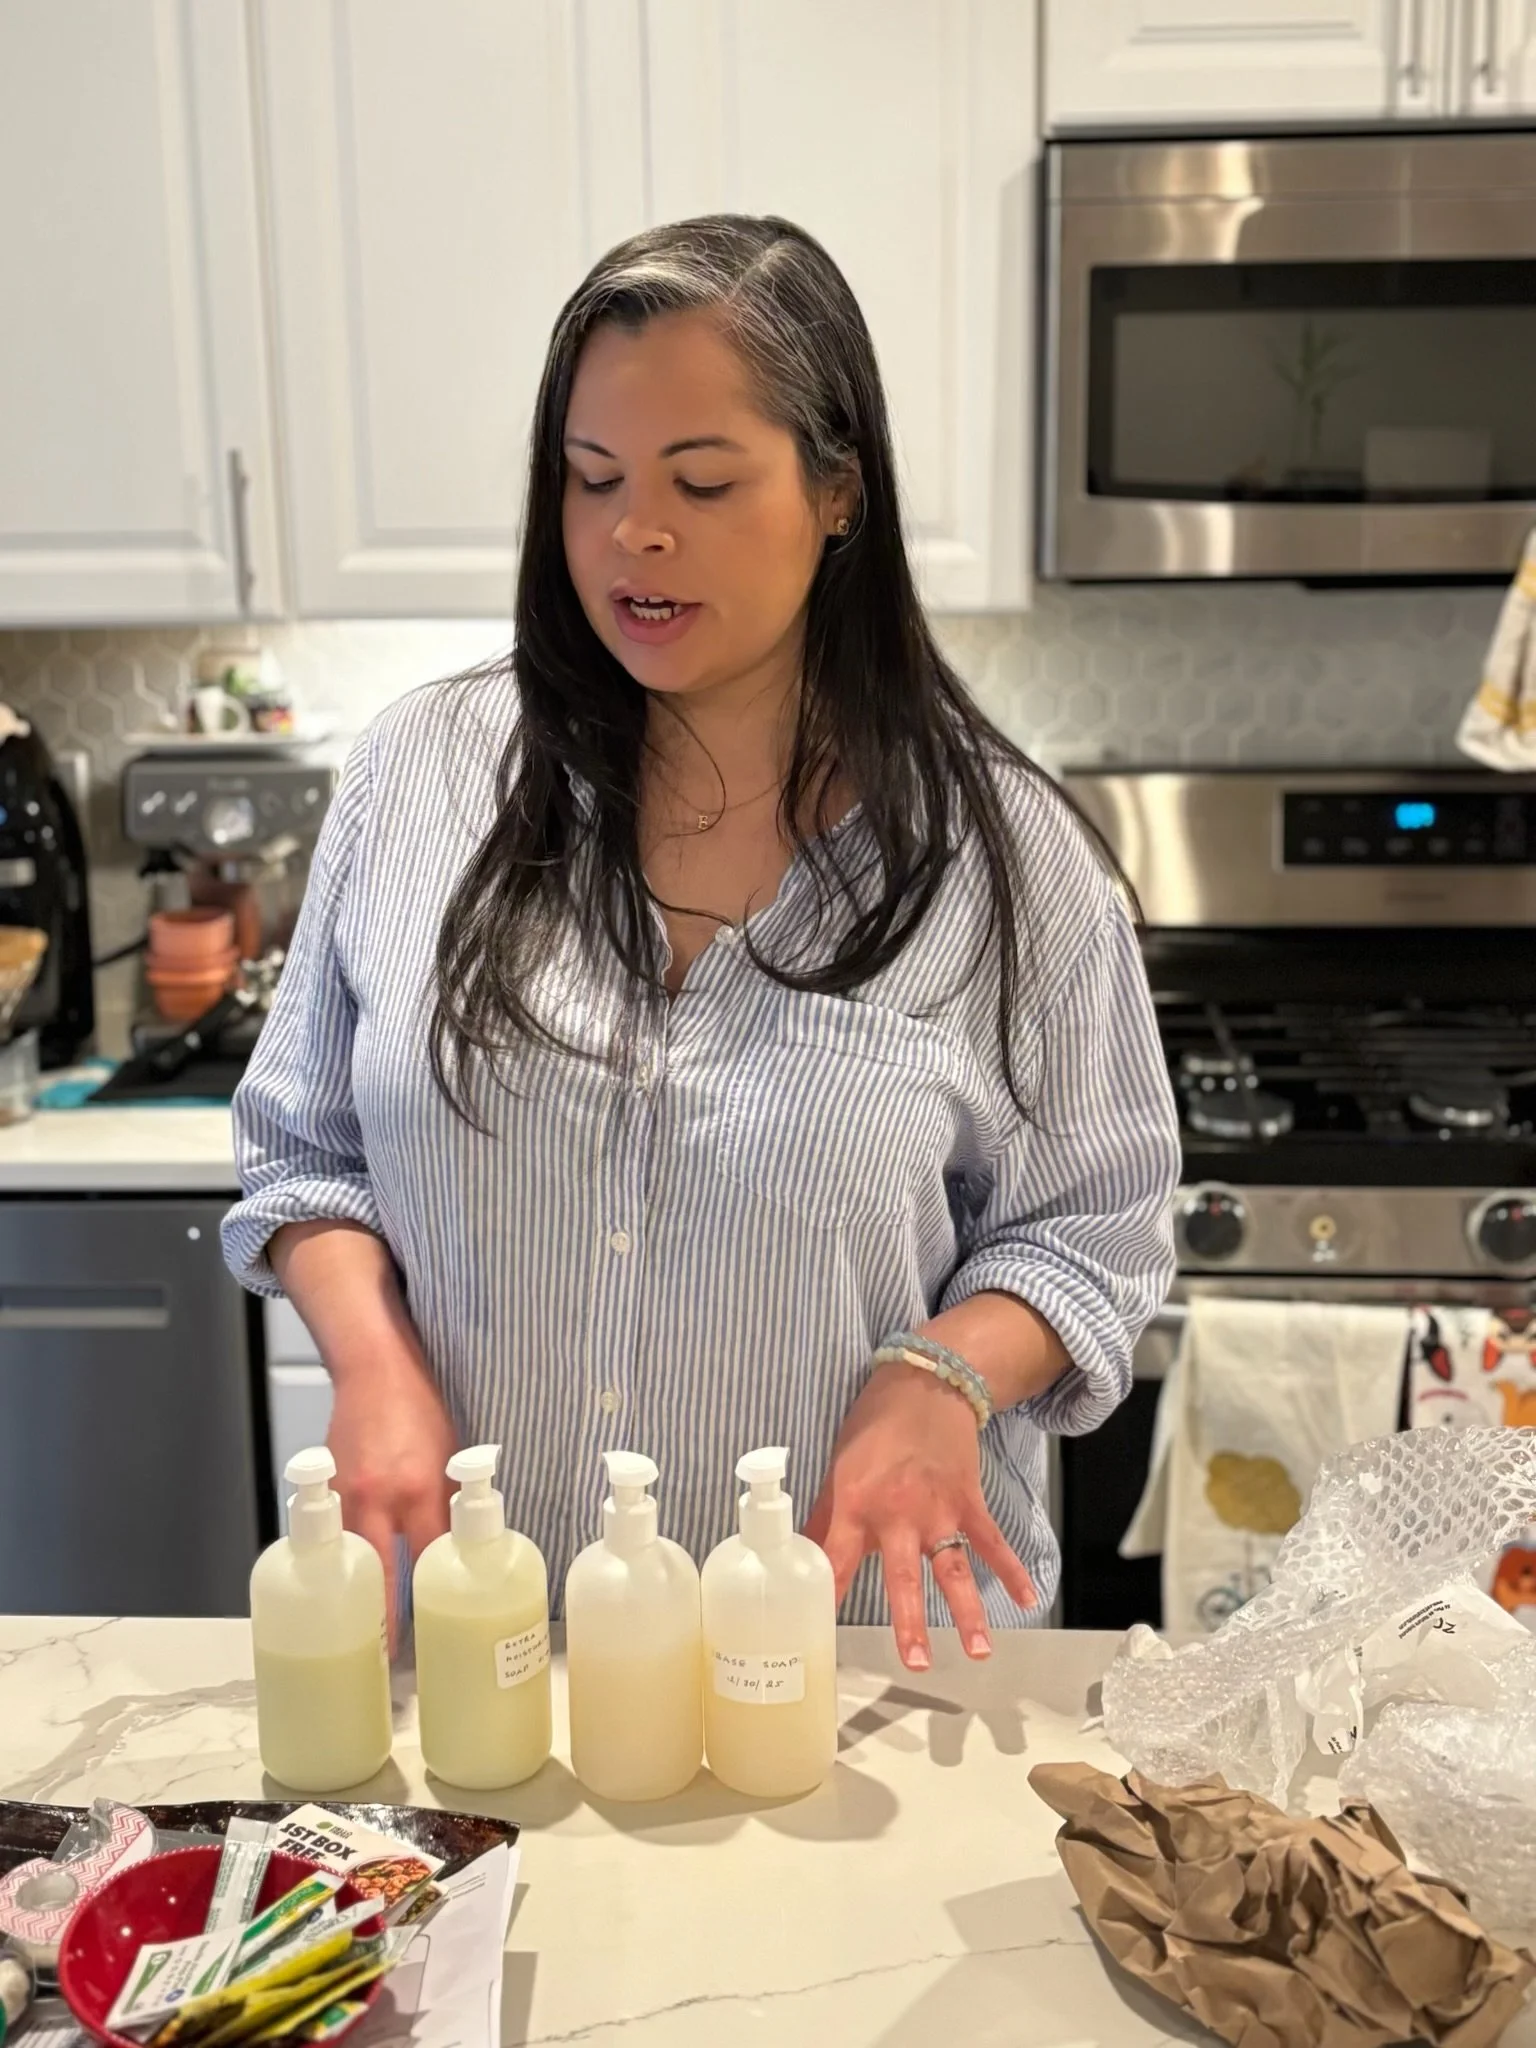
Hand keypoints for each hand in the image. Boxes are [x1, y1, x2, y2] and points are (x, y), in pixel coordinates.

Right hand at [326, 1349, 456, 1650]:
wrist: (375, 1368)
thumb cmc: (420, 1408)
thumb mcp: (449, 1456)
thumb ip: (448, 1505)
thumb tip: (459, 1550)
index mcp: (420, 1488)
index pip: (430, 1560)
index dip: (432, 1603)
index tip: (433, 1637)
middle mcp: (379, 1496)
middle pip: (381, 1575)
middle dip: (383, 1622)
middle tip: (388, 1662)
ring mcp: (346, 1495)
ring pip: (349, 1561)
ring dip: (355, 1596)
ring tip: (359, 1637)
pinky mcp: (326, 1490)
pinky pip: (330, 1537)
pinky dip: (334, 1562)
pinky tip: (336, 1586)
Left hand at [804, 1361, 1036, 1671]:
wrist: (924, 1383)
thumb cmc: (873, 1427)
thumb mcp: (838, 1467)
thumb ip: (826, 1517)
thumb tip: (799, 1556)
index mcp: (856, 1502)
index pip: (838, 1558)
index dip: (829, 1593)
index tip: (821, 1630)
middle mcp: (898, 1512)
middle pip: (903, 1575)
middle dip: (909, 1619)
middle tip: (915, 1661)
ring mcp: (938, 1508)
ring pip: (953, 1567)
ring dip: (967, 1610)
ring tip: (976, 1650)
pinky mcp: (968, 1501)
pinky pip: (992, 1541)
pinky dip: (1013, 1570)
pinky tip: (1028, 1599)